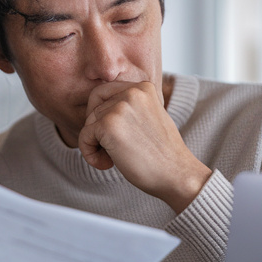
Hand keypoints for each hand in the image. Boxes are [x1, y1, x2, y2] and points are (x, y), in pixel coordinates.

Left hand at [77, 80, 211, 212]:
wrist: (177, 174)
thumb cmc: (161, 153)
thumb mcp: (148, 118)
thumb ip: (127, 108)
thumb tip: (94, 110)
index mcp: (143, 87)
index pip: (103, 93)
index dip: (101, 116)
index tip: (115, 136)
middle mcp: (132, 92)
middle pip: (94, 108)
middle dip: (98, 131)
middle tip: (113, 150)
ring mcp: (120, 107)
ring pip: (88, 124)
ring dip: (95, 145)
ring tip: (114, 159)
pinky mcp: (108, 125)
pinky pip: (84, 138)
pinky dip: (89, 154)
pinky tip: (107, 164)